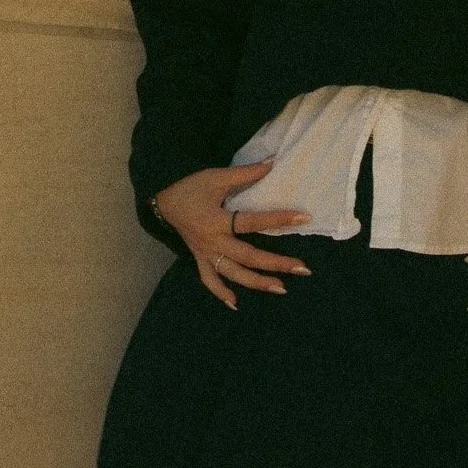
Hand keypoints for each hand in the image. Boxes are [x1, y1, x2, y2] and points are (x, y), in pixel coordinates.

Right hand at [152, 159, 312, 310]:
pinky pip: (210, 281)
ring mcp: (205, 254)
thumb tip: (272, 164)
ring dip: (257, 283)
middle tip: (302, 268)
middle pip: (248, 257)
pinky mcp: (200, 260)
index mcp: (217, 220)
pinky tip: (236, 304)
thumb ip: (245, 174)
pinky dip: (221, 294)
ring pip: (233, 274)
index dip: (279, 219)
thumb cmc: (191, 187)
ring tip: (281, 288)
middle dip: (276, 264)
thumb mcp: (216, 177)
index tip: (304, 218)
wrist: (163, 201)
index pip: (253, 222)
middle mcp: (213, 242)